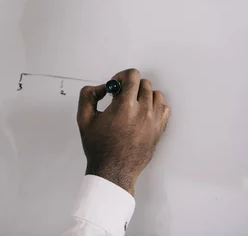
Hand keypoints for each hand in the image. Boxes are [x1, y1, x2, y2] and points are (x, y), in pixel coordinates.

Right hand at [76, 68, 169, 195]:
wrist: (113, 171)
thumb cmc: (100, 148)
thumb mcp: (84, 118)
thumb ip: (88, 95)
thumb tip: (102, 88)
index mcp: (125, 106)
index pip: (132, 75)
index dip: (121, 76)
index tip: (116, 85)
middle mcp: (142, 111)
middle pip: (144, 83)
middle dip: (131, 86)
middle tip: (121, 96)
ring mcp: (153, 121)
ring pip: (156, 94)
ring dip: (144, 95)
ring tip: (133, 104)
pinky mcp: (159, 130)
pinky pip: (164, 109)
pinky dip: (154, 107)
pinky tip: (143, 113)